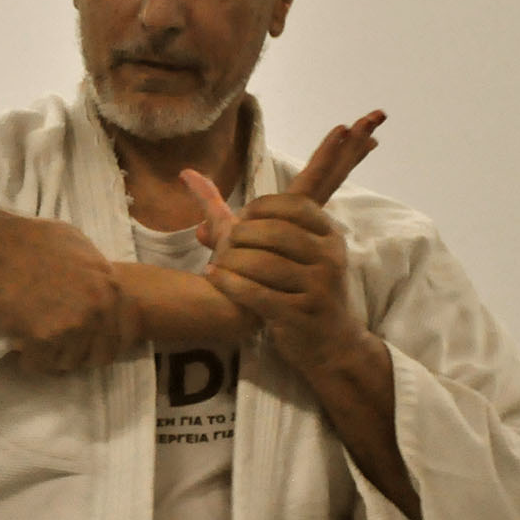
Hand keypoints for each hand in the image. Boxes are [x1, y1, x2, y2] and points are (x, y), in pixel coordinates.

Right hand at [0, 213, 140, 373]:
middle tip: (55, 344)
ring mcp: (73, 324)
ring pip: (69, 361)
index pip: (119, 334)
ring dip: (52, 356)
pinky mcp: (45, 338)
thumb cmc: (29, 241)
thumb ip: (95, 270)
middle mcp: (97, 307)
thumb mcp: (77, 244)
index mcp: (110, 286)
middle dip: (77, 352)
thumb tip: (99, 286)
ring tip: (34, 340)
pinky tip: (19, 340)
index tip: (81, 341)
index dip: (98, 341)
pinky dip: (28, 358)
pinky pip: (41, 363)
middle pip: (97, 354)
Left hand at [179, 112, 384, 374]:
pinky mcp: (301, 315)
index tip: (242, 218)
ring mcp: (318, 288)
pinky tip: (214, 277)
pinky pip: (258, 295)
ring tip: (216, 264)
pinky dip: (230, 284)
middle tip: (226, 243)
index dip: (262, 207)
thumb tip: (188, 176)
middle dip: (242, 234)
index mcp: (329, 236)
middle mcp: (329, 258)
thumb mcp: (286, 253)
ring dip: (232, 261)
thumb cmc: (298, 290)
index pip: (295, 205)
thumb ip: (239, 219)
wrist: (332, 344)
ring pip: (265, 264)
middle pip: (277, 232)